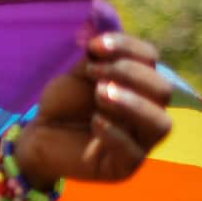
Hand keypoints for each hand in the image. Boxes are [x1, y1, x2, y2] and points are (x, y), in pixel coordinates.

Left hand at [17, 33, 172, 188]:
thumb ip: (94, 57)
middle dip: (129, 75)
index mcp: (140, 84)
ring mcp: (140, 142)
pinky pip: (134, 153)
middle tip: (93, 73)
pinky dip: (115, 133)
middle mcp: (148, 111)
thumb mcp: (77, 76)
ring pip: (160, 124)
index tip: (94, 46)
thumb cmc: (62, 104)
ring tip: (100, 93)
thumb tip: (101, 34)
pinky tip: (95, 122)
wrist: (38, 136)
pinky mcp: (124, 166)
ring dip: (132, 104)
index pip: (151, 59)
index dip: (127, 48)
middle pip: (163, 90)